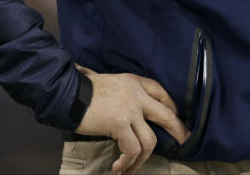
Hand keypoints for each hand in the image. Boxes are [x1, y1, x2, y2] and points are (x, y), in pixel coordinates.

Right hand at [74, 64, 189, 174]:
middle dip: (177, 130)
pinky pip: (131, 149)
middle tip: (183, 140)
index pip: (161, 93)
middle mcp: (137, 94)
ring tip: (130, 168)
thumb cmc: (83, 90)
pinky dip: (127, 162)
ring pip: (149, 140)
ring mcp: (130, 109)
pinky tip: (118, 167)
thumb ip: (124, 93)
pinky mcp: (120, 124)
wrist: (67, 94)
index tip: (174, 119)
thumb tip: (132, 110)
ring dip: (142, 159)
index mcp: (134, 82)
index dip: (171, 107)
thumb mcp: (110, 82)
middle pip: (166, 115)